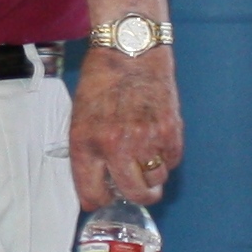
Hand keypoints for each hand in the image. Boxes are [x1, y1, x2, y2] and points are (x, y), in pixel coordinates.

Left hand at [70, 48, 184, 210]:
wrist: (129, 52)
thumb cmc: (101, 82)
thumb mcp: (80, 118)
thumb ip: (87, 154)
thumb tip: (97, 186)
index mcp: (86, 144)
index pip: (92, 194)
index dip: (99, 199)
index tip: (104, 197)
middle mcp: (115, 146)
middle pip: (133, 194)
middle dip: (136, 196)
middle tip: (137, 189)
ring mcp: (145, 140)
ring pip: (156, 180)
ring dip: (152, 173)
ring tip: (146, 153)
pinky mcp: (170, 131)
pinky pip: (172, 161)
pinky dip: (167, 156)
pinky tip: (157, 138)